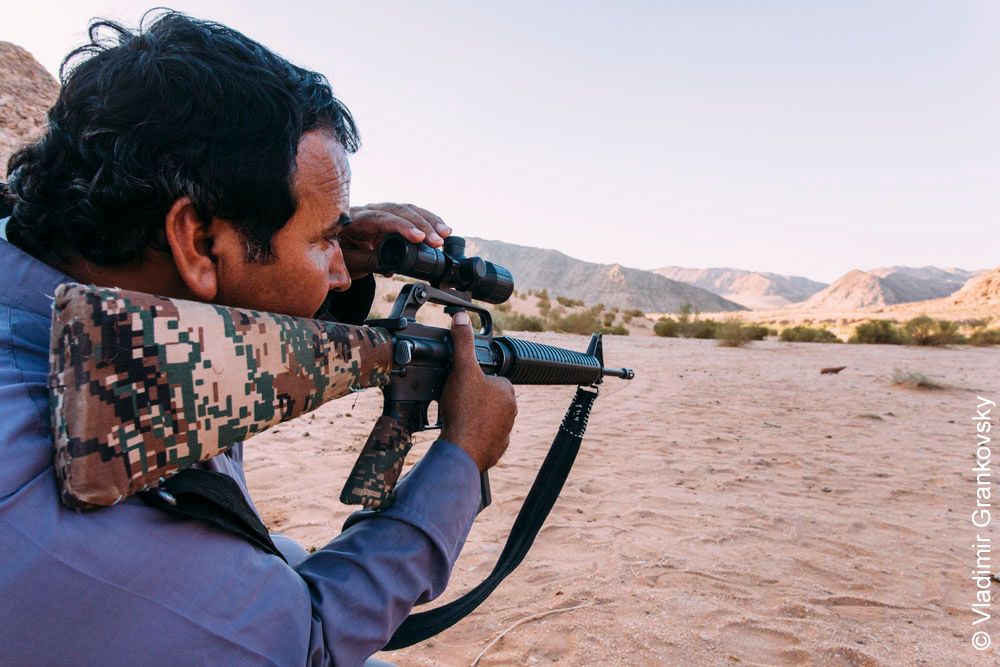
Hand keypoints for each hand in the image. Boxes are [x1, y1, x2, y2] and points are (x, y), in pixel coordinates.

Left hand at [342, 203, 451, 279]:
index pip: (383, 218)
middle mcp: (370, 210)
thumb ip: (370, 261)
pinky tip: (440, 229)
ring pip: (408, 209)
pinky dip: (426, 221)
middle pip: (399, 210)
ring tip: (445, 234)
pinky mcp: (391, 217)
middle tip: (438, 240)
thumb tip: (392, 265)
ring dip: (428, 220)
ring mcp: (381, 211)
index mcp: (356, 220)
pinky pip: (410, 214)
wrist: (333, 249)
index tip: (419, 238)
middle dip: (422, 224)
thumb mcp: (351, 263)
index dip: (403, 227)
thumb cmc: (340, 255)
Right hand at [440, 311, 516, 470]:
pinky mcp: (495, 448)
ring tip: (456, 416)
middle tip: (456, 400)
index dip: (475, 378)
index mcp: (507, 391)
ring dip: (473, 416)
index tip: (462, 383)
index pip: (492, 378)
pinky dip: (473, 435)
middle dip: (474, 398)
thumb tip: (461, 317)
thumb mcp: (462, 369)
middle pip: (489, 398)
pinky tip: (460, 432)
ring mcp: (504, 431)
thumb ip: (463, 342)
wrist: (462, 450)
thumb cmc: (465, 410)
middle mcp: (511, 411)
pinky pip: (484, 437)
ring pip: (487, 418)